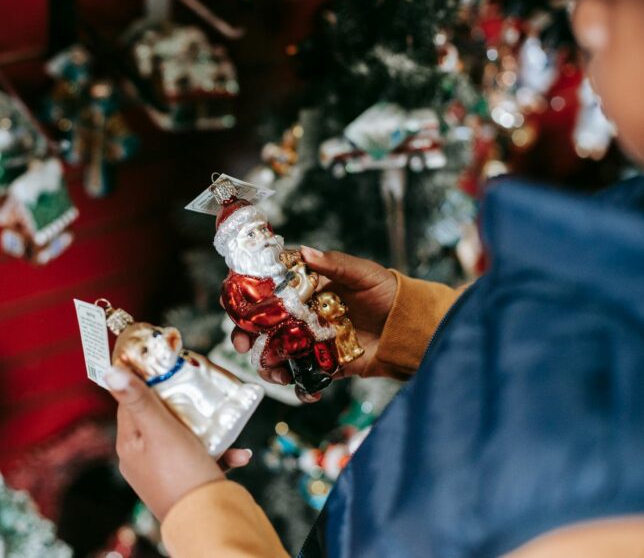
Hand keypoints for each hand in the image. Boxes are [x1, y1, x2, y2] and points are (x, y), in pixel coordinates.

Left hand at [104, 367, 252, 520]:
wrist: (207, 522)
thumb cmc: (181, 475)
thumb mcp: (160, 430)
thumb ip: (139, 400)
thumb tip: (110, 371)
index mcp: (130, 443)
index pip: (131, 401)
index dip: (147, 380)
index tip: (166, 364)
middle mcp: (143, 458)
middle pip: (160, 417)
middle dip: (184, 403)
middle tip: (201, 389)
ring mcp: (164, 472)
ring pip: (185, 437)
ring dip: (208, 429)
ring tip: (224, 423)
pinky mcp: (187, 483)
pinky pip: (203, 459)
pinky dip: (221, 453)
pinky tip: (239, 454)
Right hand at [230, 247, 399, 385]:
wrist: (411, 328)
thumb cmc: (387, 292)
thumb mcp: (363, 273)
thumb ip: (334, 264)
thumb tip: (306, 252)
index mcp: (306, 290)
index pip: (268, 290)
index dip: (246, 297)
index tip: (232, 302)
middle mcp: (303, 315)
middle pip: (264, 325)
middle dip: (247, 336)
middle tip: (242, 344)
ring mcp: (312, 341)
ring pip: (279, 354)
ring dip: (268, 365)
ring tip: (273, 373)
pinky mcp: (326, 365)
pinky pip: (306, 377)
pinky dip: (301, 388)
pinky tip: (306, 392)